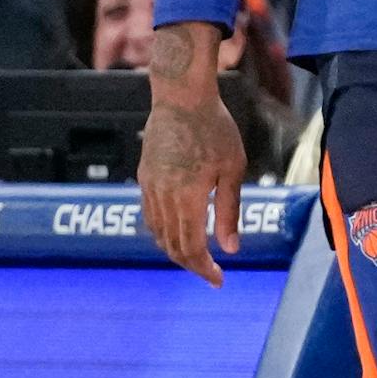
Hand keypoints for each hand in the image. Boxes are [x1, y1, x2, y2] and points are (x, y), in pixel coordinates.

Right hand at [138, 22, 244, 286]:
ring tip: (196, 257)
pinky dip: (162, 232)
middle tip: (211, 273)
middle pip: (172, 246)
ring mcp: (150, 186)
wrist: (181, 97)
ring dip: (175, 251)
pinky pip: (149, 215)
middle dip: (192, 265)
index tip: (219, 280)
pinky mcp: (144, 176)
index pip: (192, 247)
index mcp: (188, 196)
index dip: (205, 269)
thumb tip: (231, 249)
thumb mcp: (232, 169)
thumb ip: (230, 211)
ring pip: (157, 233)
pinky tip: (177, 232)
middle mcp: (164, 195)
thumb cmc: (215, 129)